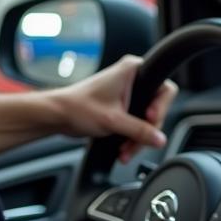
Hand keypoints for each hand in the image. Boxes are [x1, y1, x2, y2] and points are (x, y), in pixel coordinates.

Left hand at [48, 55, 176, 162]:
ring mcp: (127, 93)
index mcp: (132, 70)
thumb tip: (160, 139)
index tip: (149, 118)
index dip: (160, 106)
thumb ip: (140, 131)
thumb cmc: (77, 107)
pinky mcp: (122, 106)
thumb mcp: (113, 121)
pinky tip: (124, 148)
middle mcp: (131, 79)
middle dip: (146, 130)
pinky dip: (131, 136)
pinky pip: (136, 123)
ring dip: (138, 137)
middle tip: (137, 141)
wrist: (56, 116)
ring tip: (126, 150)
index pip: (164, 88)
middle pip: (156, 108)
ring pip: (146, 119)